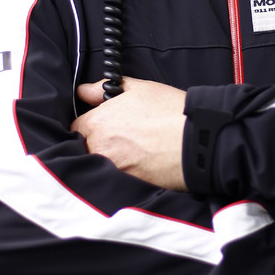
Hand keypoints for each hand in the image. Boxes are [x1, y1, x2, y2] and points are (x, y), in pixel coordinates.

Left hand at [71, 78, 186, 189]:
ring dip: (110, 162)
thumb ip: (104, 89)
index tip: (103, 128)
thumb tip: (84, 91)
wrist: (198, 140)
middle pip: (85, 149)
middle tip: (121, 142)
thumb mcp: (140, 89)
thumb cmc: (172, 111)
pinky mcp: (127, 186)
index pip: (76, 128)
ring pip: (100, 166)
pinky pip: (116, 181)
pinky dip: (124, 175)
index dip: (89, 127)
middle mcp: (100, 148)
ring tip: (132, 155)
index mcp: (98, 123)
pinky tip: (140, 167)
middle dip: (96, 146)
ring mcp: (113, 170)